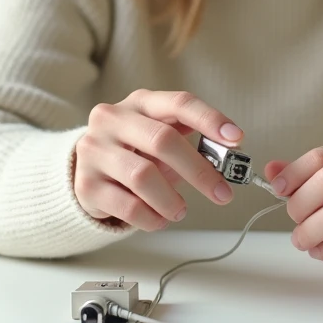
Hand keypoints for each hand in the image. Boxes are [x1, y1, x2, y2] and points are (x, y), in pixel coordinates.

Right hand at [74, 89, 242, 230]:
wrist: (85, 170)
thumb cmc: (135, 151)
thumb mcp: (160, 138)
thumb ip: (190, 142)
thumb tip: (227, 157)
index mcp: (140, 102)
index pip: (179, 103)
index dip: (210, 119)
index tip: (237, 139)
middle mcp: (113, 119)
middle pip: (163, 140)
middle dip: (199, 171)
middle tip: (223, 194)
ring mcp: (94, 150)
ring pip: (143, 176)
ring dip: (172, 200)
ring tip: (181, 211)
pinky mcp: (85, 184)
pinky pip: (127, 205)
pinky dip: (151, 217)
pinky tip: (159, 220)